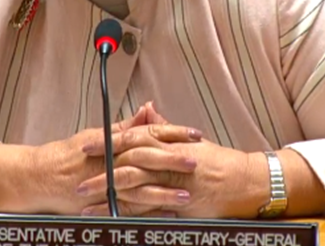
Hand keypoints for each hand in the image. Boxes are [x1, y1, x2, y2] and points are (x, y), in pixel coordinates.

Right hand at [28, 104, 202, 214]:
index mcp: (114, 141)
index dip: (173, 132)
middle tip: (196, 159)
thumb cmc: (70, 155)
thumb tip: (147, 110)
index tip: (194, 133)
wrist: (42, 176)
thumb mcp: (98, 134)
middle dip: (173, 159)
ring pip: (141, 187)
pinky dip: (149, 210)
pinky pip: (130, 208)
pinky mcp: (104, 203)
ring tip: (186, 194)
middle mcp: (112, 161)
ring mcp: (108, 183)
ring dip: (165, 191)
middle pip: (148, 158)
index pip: (148, 132)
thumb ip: (125, 126)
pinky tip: (167, 212)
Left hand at [80, 132, 264, 218]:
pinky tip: (110, 216)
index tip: (87, 145)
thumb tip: (147, 108)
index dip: (108, 142)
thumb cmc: (218, 161)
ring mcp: (174, 184)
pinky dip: (127, 211)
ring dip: (108, 193)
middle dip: (101, 170)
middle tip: (78, 176)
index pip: (133, 138)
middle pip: (128, 163)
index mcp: (170, 143)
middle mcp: (170, 162)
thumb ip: (164, 127)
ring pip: (134, 187)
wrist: (246, 182)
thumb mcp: (190, 140)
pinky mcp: (179, 204)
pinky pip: (149, 208)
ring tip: (86, 199)